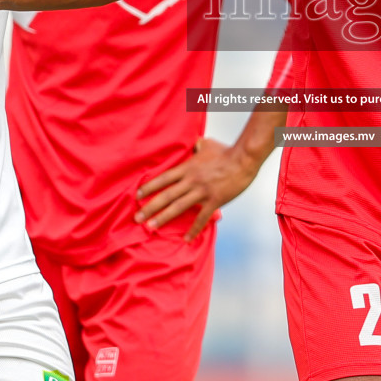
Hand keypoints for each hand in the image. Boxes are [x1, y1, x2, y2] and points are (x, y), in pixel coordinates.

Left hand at [135, 136, 263, 240]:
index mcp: (188, 167)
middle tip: (137, 217)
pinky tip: (186, 239)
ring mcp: (202, 191)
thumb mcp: (207, 144)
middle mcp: (191, 180)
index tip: (138, 196)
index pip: (163, 178)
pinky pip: (201, 218)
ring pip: (178, 207)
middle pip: (166, 195)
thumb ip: (196, 145)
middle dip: (149, 207)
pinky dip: (193, 230)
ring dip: (163, 218)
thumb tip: (194, 142)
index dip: (149, 187)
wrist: (244, 159)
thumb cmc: (226, 151)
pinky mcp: (214, 201)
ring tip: (151, 226)